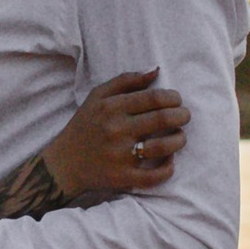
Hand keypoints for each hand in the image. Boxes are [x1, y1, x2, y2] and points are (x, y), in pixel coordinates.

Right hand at [43, 71, 186, 199]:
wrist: (64, 162)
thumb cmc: (86, 125)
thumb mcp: (98, 96)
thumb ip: (126, 80)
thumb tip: (155, 71)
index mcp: (112, 107)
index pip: (154, 97)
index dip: (173, 97)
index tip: (177, 101)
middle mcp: (117, 129)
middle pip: (163, 119)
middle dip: (182, 116)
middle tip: (185, 116)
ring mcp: (121, 155)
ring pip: (163, 147)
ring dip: (180, 140)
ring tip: (180, 137)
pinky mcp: (123, 177)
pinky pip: (154, 176)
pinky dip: (168, 169)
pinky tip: (170, 161)